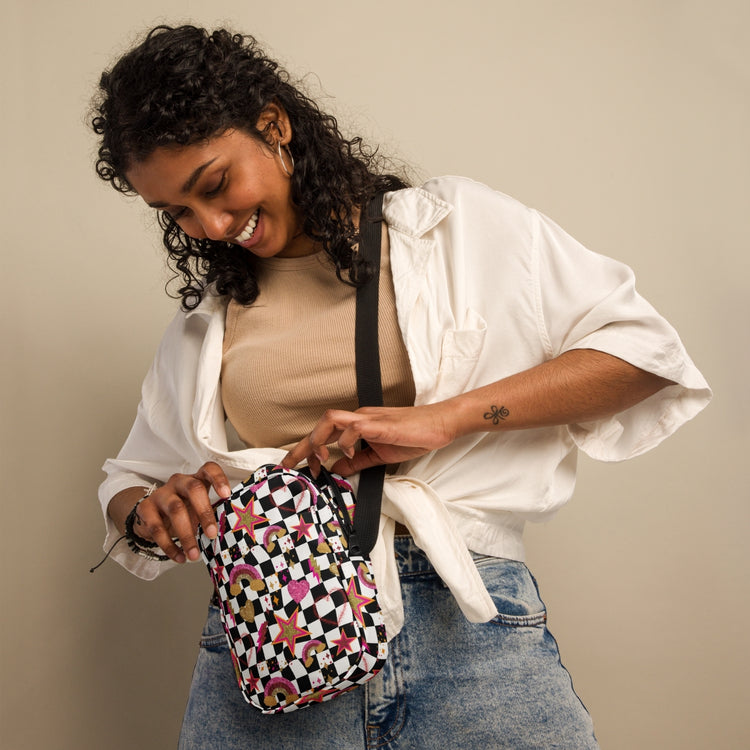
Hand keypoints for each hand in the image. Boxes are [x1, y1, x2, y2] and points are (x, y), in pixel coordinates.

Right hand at [131, 461, 231, 563]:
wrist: (152, 516)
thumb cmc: (185, 511)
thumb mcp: (199, 509)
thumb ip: (212, 516)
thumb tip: (227, 535)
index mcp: (197, 479)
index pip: (209, 469)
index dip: (218, 479)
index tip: (226, 495)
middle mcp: (179, 482)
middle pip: (193, 489)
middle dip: (204, 512)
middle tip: (212, 534)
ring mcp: (161, 493)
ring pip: (176, 509)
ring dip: (186, 535)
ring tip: (194, 555)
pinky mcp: (145, 508)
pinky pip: (157, 527)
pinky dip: (169, 545)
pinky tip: (179, 557)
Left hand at [281, 404, 456, 476]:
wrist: (439, 425)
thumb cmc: (413, 436)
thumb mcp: (379, 455)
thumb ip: (357, 461)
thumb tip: (336, 469)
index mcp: (358, 425)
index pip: (324, 433)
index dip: (306, 449)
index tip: (298, 467)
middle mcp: (359, 418)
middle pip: (321, 424)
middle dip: (301, 446)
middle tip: (288, 465)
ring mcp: (369, 419)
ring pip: (331, 420)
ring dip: (318, 440)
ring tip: (317, 459)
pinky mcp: (380, 425)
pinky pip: (355, 428)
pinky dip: (346, 442)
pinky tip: (349, 455)